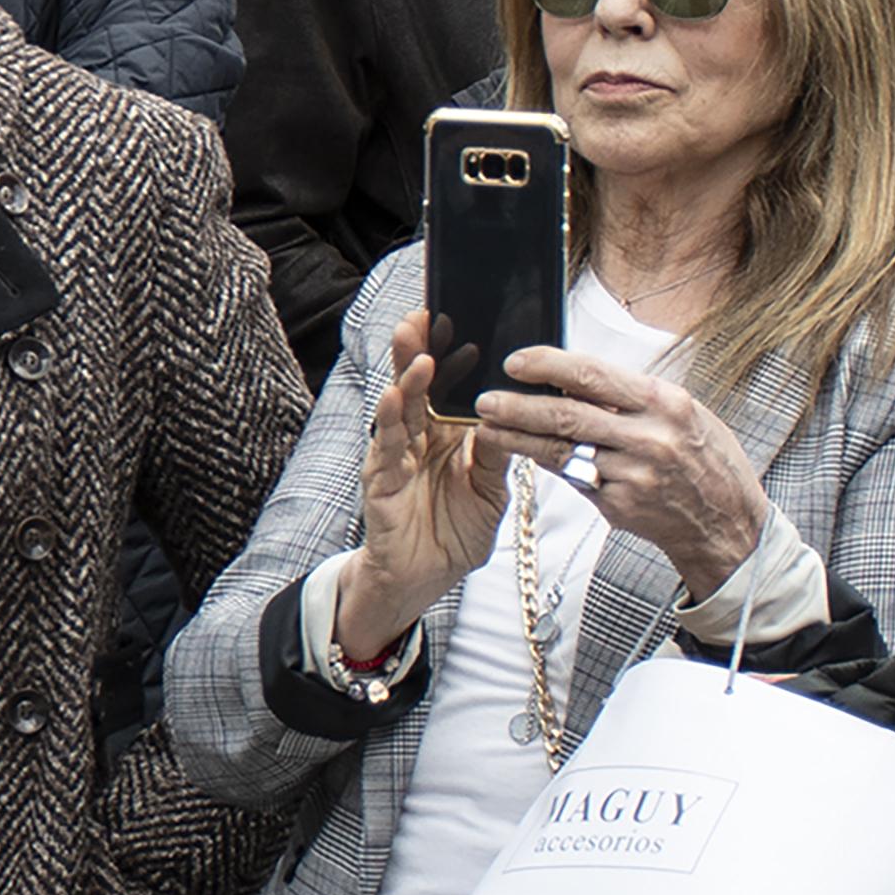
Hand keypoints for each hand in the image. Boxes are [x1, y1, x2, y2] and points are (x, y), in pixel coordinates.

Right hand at [335, 311, 507, 655]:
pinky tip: (392, 398)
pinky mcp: (380, 483)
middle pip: (417, 388)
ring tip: (417, 353)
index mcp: (446, 437)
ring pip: (399, 411)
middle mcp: (418, 440)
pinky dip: (388, 422)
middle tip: (424, 316)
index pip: (445, 387)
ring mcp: (396, 458)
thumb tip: (514, 416)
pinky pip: (384, 448)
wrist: (427, 579)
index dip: (449, 354)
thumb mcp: (491, 490)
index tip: (456, 318)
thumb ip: (497, 455)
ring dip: (405, 380)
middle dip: (418, 351)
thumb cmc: (454, 532)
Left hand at [474, 346, 772, 595]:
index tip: (515, 361)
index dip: (548, 365)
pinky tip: (522, 453)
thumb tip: (575, 373)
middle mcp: (649, 438)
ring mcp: (632, 475)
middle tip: (485, 399)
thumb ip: (634, 396)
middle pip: (568, 414)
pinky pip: (572, 478)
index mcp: (665, 403)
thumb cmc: (705, 459)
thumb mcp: (684, 412)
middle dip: (518, 405)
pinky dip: (545, 463)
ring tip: (489, 425)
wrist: (726, 522)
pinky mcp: (618, 505)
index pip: (595, 376)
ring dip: (518, 437)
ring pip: (561, 450)